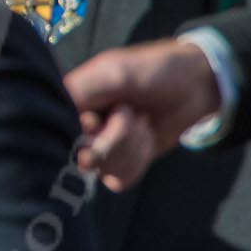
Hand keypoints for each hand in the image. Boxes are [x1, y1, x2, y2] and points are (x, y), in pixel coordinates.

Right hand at [65, 40, 221, 189]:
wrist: (195, 85)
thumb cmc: (153, 70)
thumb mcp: (114, 72)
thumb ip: (80, 91)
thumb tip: (55, 115)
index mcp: (72, 101)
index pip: (60, 130)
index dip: (88, 129)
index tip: (109, 113)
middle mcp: (80, 126)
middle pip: (83, 156)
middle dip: (117, 137)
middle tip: (132, 112)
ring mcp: (100, 146)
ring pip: (103, 170)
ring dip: (133, 147)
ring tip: (143, 122)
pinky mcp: (121, 162)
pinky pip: (118, 180)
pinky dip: (138, 161)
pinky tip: (146, 140)